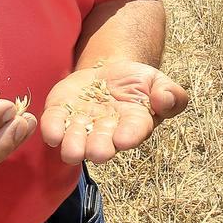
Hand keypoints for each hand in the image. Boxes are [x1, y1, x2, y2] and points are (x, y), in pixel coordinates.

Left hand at [40, 61, 187, 164]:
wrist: (111, 72)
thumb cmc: (138, 82)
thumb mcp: (158, 82)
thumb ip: (171, 94)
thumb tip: (165, 99)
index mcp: (134, 124)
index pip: (133, 132)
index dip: (128, 136)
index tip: (123, 139)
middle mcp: (106, 132)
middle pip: (101, 145)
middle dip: (97, 148)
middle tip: (95, 150)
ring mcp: (81, 125)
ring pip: (74, 141)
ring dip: (72, 144)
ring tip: (71, 148)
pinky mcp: (61, 113)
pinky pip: (53, 124)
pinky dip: (51, 129)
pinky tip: (51, 134)